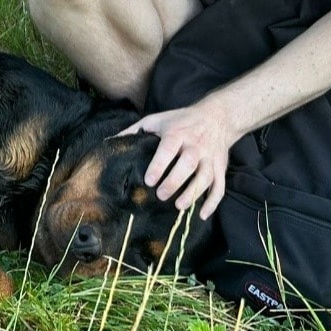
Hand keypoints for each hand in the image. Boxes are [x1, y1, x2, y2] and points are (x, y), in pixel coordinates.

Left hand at [119, 102, 233, 217]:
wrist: (216, 116)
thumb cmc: (180, 121)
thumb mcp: (157, 120)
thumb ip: (134, 131)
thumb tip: (109, 143)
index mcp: (177, 133)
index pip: (168, 148)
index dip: (159, 164)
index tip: (149, 180)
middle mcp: (195, 145)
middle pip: (188, 164)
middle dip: (175, 181)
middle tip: (160, 195)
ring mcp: (210, 157)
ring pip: (205, 176)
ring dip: (193, 193)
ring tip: (179, 206)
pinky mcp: (220, 167)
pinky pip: (220, 186)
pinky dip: (213, 201)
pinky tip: (201, 214)